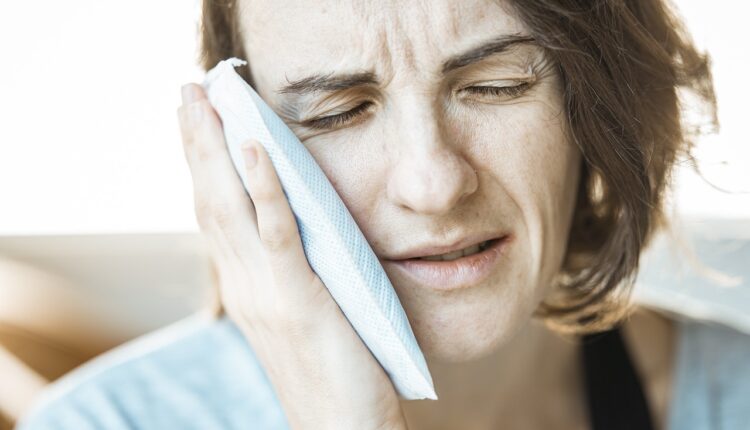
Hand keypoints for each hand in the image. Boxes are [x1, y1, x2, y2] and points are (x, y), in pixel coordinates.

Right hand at [176, 83, 407, 429]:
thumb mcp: (304, 316)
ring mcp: (265, 293)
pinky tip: (253, 146)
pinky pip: (276, 232)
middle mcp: (244, 287)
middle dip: (197, 142)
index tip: (197, 121)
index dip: (203, 165)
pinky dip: (262, 186)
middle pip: (210, 200)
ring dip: (215, 148)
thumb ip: (292, 274)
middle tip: (187, 90)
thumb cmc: (333, 374)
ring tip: (205, 100)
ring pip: (230, 207)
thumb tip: (299, 231)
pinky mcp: (298, 299)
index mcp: (246, 289)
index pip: (214, 215)